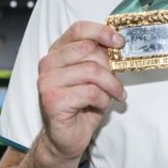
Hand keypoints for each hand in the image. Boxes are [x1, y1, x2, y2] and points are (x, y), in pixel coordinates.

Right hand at [35, 21, 125, 163]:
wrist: (65, 138)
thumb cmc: (82, 105)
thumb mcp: (93, 76)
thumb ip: (99, 58)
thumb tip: (119, 45)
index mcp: (57, 52)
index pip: (78, 29)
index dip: (102, 32)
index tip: (120, 42)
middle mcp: (48, 63)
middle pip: (89, 49)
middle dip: (111, 66)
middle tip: (118, 82)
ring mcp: (47, 81)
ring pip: (92, 70)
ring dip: (111, 85)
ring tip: (115, 95)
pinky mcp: (52, 100)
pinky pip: (90, 92)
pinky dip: (103, 99)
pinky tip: (101, 105)